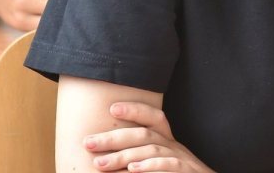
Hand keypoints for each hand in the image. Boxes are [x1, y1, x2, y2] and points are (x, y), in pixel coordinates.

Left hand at [84, 102, 213, 172]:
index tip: (112, 108)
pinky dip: (150, 166)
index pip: (154, 117)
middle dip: (114, 138)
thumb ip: (141, 156)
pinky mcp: (186, 172)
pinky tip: (133, 170)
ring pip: (151, 150)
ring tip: (100, 164)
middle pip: (144, 134)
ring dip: (124, 156)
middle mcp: (174, 146)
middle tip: (88, 142)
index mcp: (168, 141)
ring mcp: (181, 159)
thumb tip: (107, 156)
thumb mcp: (163, 161)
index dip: (135, 109)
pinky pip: (168, 165)